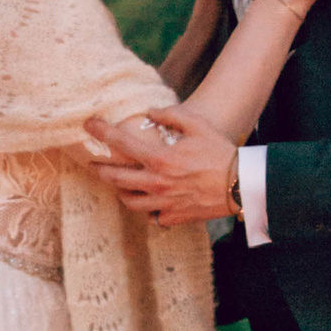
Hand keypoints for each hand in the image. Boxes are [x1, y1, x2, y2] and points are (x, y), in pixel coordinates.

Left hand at [95, 109, 240, 226]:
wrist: (241, 185)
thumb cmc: (220, 153)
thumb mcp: (197, 125)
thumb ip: (171, 115)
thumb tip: (149, 113)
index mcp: (160, 159)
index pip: (120, 143)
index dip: (101, 133)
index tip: (88, 126)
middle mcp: (156, 183)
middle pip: (116, 178)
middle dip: (99, 169)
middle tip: (92, 163)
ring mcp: (163, 203)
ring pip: (129, 201)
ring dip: (120, 191)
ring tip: (119, 184)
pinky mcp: (173, 217)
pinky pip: (152, 216)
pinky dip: (148, 209)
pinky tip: (149, 202)